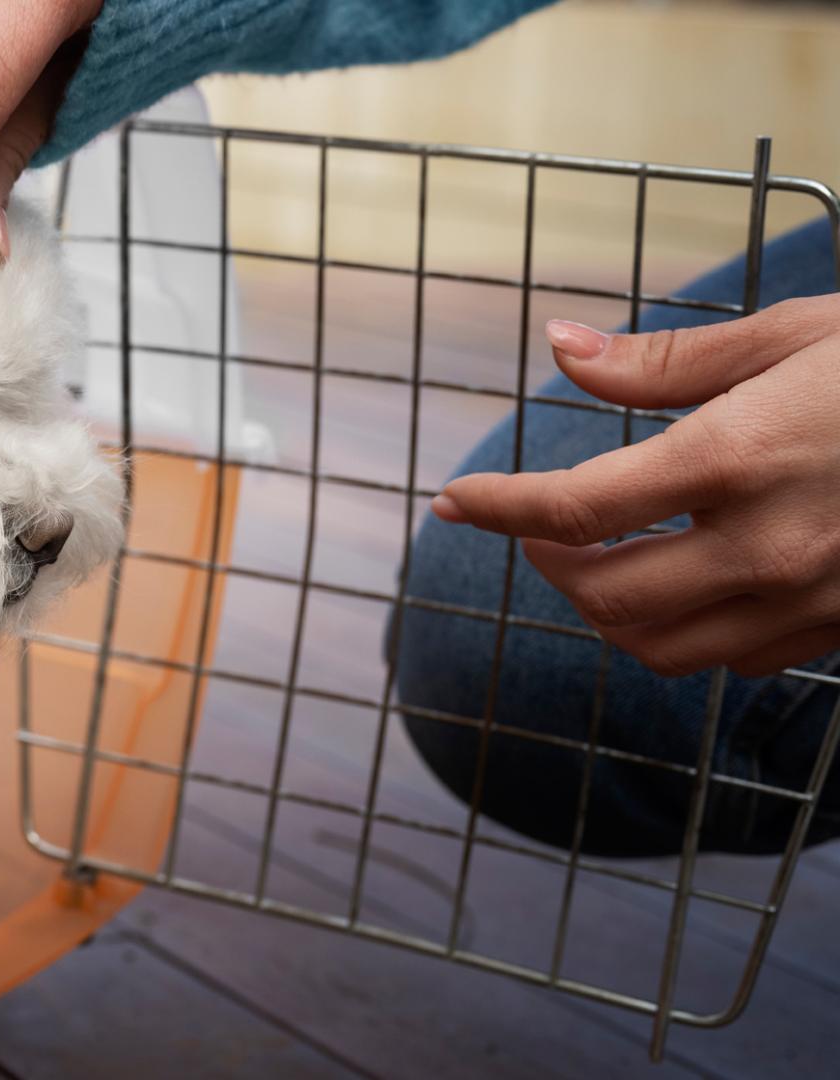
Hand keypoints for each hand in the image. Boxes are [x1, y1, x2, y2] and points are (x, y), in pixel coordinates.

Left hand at [431, 297, 839, 677]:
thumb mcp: (790, 336)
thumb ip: (664, 363)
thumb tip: (560, 349)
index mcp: (738, 459)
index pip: (571, 509)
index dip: (495, 508)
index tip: (452, 499)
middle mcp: (767, 545)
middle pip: (602, 597)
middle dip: (545, 565)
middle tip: (534, 527)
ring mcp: (809, 600)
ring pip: (657, 648)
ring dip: (604, 610)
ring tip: (594, 559)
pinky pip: (729, 660)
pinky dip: (678, 630)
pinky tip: (683, 581)